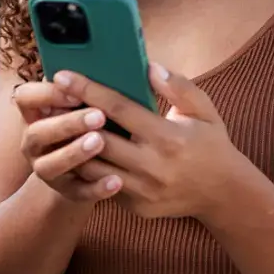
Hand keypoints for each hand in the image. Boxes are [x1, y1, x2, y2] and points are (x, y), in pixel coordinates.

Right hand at [10, 79, 124, 203]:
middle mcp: (34, 143)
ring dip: (74, 153)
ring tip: (100, 142)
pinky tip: (116, 181)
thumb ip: (91, 88)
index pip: (25, 98)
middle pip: (38, 132)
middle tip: (98, 115)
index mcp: (36, 114)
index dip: (46, 94)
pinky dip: (96, 188)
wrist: (93, 167)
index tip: (75, 91)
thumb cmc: (92, 124)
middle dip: (67, 123)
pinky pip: (79, 192)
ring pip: (51, 165)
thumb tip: (113, 63)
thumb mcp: (85, 104)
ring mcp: (48, 170)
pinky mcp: (68, 192)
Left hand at [53, 65, 251, 220]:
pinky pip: (102, 187)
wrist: (224, 194)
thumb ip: (179, 87)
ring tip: (54, 126)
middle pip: (98, 141)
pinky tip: (71, 152)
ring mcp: (143, 191)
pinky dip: (85, 170)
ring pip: (94, 168)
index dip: (88, 91)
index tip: (63, 76)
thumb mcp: (204, 111)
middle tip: (49, 101)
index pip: (119, 109)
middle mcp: (153, 166)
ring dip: (71, 148)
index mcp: (168, 137)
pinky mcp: (136, 207)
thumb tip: (149, 66)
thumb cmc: (211, 145)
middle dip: (70, 120)